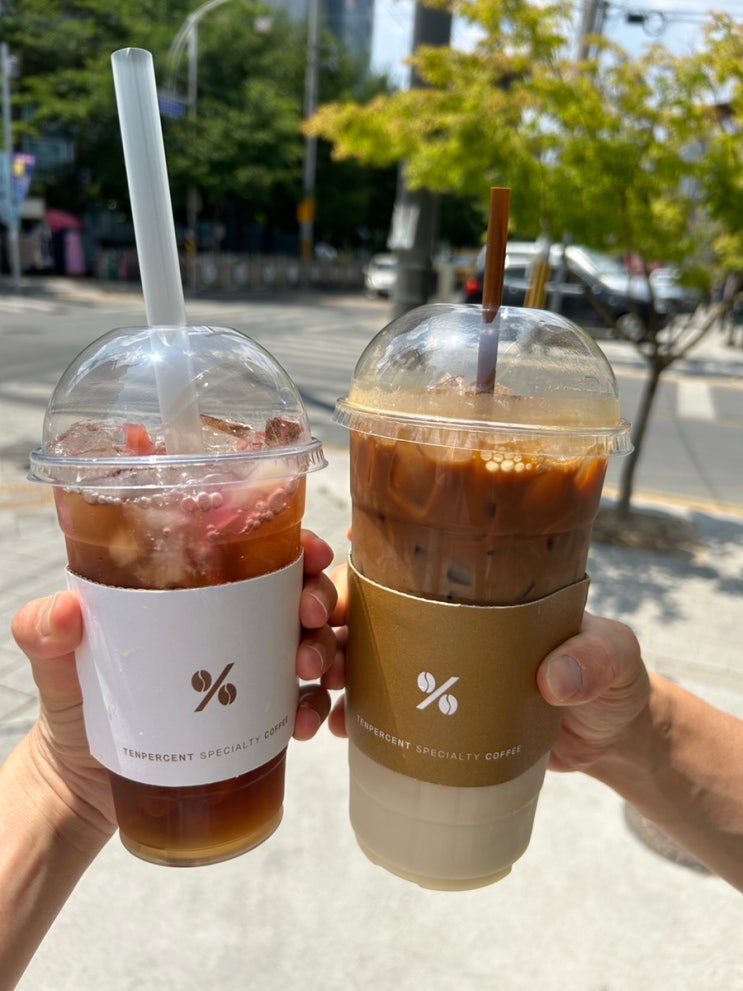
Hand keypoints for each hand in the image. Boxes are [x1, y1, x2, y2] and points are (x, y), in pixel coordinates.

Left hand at [10, 530, 339, 830]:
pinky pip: (303, 703)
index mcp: (194, 595)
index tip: (313, 556)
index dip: (296, 548)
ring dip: (328, 650)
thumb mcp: (57, 668)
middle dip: (320, 599)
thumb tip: (65, 612)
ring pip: (313, 644)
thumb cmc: (74, 710)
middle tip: (310, 622)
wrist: (84, 789)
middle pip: (298, 595)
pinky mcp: (255, 716)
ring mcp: (247, 671)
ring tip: (311, 674)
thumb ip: (45, 636)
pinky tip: (305, 723)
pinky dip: (315, 707)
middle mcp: (230, 625)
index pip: (255, 556)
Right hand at [324, 567, 650, 766]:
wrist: (607, 739)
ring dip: (317, 664)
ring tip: (314, 688)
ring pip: (347, 653)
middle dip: (315, 613)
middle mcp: (437, 617)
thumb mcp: (614, 658)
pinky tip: (329, 728)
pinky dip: (340, 714)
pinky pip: (366, 710)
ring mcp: (425, 666)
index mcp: (472, 586)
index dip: (350, 555)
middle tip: (310, 643)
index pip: (398, 557)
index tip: (324, 570)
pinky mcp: (424, 716)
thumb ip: (595, 658)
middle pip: (355, 603)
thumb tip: (553, 677)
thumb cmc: (610, 679)